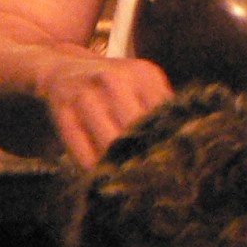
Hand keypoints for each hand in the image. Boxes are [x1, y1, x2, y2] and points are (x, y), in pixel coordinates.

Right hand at [40, 52, 174, 166]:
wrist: (64, 68)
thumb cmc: (113, 85)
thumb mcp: (141, 84)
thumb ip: (161, 108)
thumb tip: (183, 143)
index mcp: (143, 73)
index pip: (164, 113)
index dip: (169, 141)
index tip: (174, 162)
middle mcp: (115, 80)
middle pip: (137, 129)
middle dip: (145, 155)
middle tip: (152, 178)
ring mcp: (86, 95)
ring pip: (111, 143)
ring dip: (119, 165)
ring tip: (128, 178)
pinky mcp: (63, 114)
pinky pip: (83, 153)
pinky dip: (95, 167)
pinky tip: (102, 172)